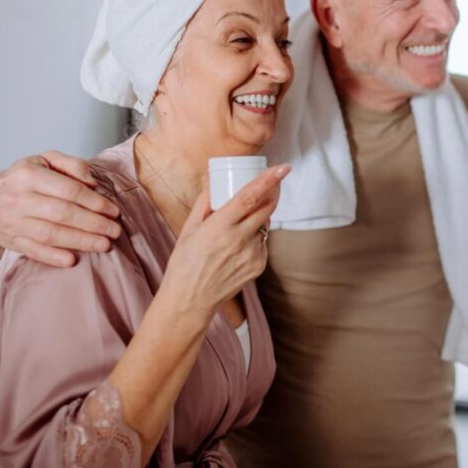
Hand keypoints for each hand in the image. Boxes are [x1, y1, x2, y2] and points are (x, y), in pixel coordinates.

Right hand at [0, 151, 122, 265]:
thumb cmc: (24, 178)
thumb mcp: (45, 160)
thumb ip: (72, 165)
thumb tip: (92, 183)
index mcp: (28, 175)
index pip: (69, 190)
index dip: (94, 202)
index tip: (113, 211)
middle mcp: (18, 199)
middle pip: (62, 214)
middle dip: (93, 224)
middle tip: (115, 231)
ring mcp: (12, 222)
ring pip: (50, 234)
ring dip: (80, 241)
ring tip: (104, 245)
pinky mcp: (10, 240)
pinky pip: (33, 251)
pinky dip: (52, 257)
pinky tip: (72, 260)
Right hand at [159, 164, 289, 320]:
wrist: (190, 300)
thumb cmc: (185, 263)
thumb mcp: (188, 229)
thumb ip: (204, 204)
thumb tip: (214, 182)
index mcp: (219, 227)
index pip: (249, 197)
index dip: (268, 180)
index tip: (283, 167)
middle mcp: (238, 240)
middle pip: (266, 208)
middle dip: (272, 192)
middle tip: (271, 183)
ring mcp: (251, 254)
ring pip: (264, 225)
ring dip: (258, 218)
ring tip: (238, 226)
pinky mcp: (258, 266)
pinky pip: (263, 243)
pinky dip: (255, 237)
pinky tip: (238, 246)